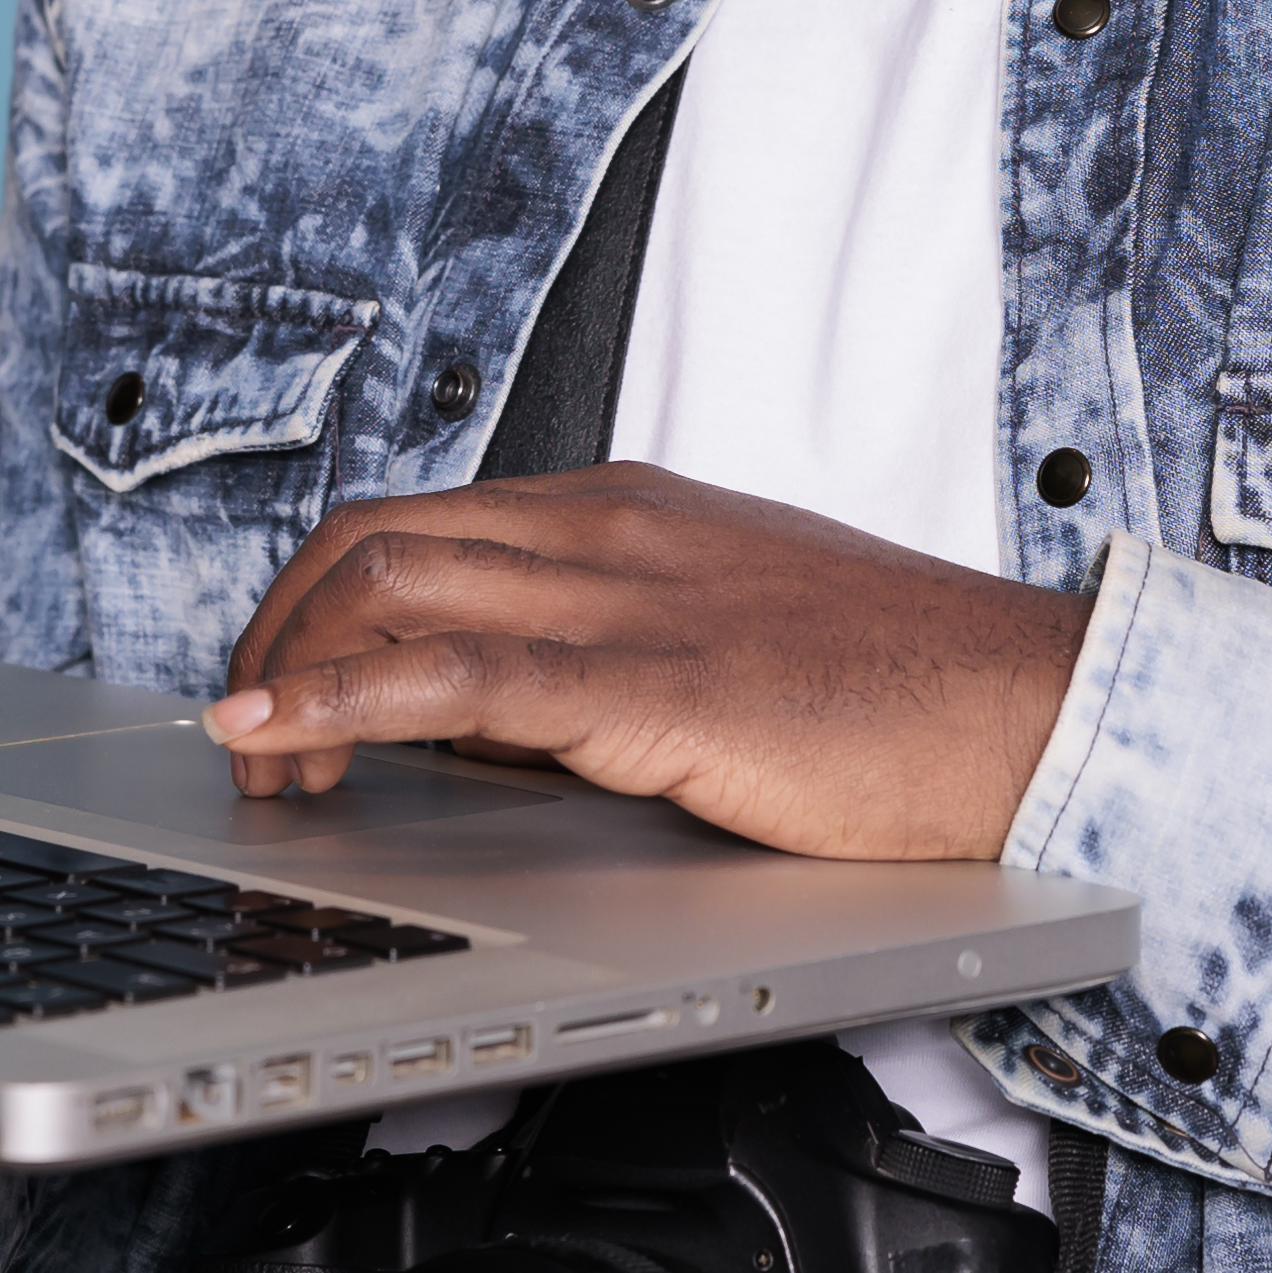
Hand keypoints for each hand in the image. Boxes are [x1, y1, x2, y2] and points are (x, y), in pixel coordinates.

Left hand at [207, 466, 1093, 858]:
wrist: (1024, 707)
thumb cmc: (898, 692)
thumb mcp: (723, 646)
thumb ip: (602, 662)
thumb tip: (481, 727)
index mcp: (625, 510)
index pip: (417, 524)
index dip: (315, 606)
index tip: (278, 687)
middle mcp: (606, 528)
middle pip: (370, 541)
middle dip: (273, 633)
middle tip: (247, 737)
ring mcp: (624, 596)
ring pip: (385, 584)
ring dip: (286, 671)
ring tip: (257, 762)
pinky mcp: (648, 684)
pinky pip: (452, 677)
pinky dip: (338, 699)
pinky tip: (283, 737)